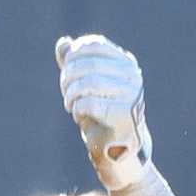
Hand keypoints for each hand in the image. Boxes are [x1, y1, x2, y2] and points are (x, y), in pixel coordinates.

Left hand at [56, 33, 152, 191]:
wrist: (116, 151)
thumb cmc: (101, 116)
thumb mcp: (86, 86)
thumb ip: (75, 64)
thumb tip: (63, 44)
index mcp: (126, 63)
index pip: (95, 45)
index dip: (74, 55)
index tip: (66, 72)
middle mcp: (132, 76)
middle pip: (90, 64)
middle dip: (69, 77)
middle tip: (65, 92)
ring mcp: (132, 95)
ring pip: (89, 82)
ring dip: (71, 93)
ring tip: (69, 104)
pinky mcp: (125, 116)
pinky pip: (90, 103)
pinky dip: (77, 108)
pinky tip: (76, 114)